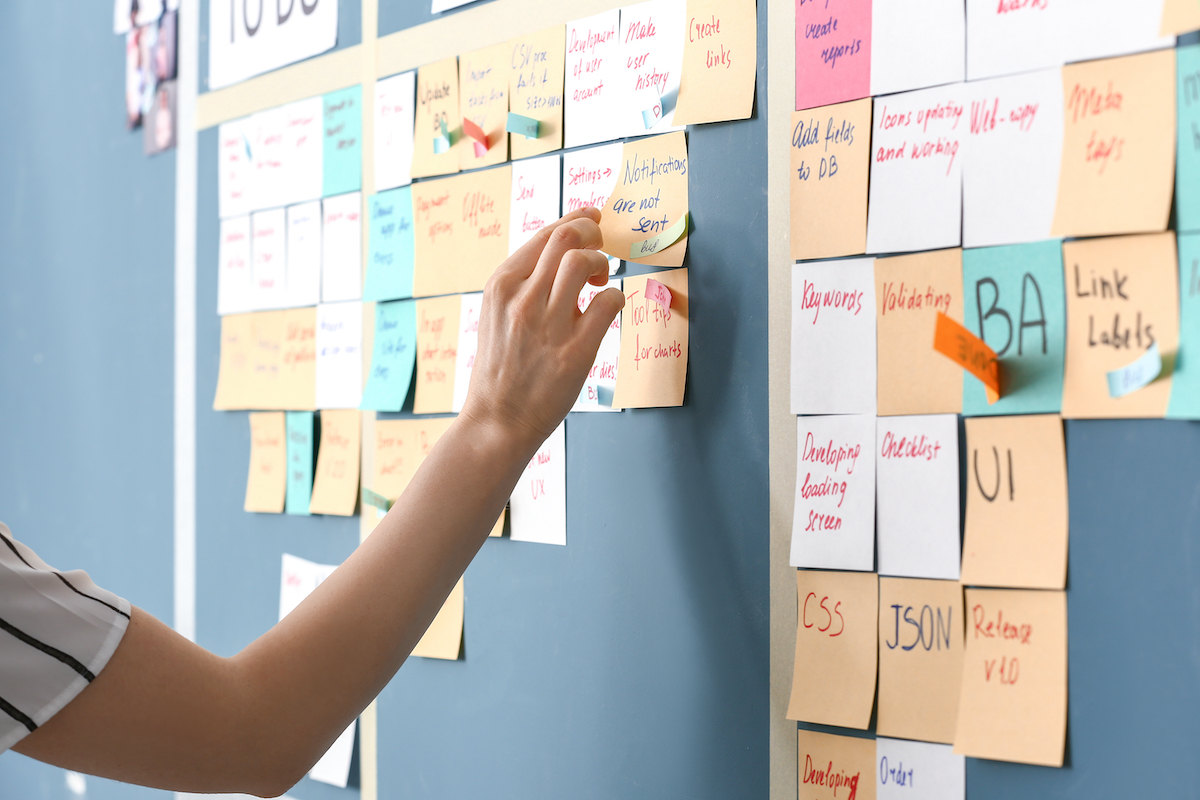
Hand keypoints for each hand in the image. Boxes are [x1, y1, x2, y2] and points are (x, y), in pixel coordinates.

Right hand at [461, 208, 623, 452]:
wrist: (496, 421)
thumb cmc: (500, 371)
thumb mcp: (496, 316)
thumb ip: (522, 286)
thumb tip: (558, 257)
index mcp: (501, 286)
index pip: (544, 234)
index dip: (575, 219)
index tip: (592, 219)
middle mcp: (522, 299)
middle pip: (567, 237)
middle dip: (592, 232)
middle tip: (601, 247)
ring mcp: (548, 324)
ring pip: (585, 263)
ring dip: (602, 264)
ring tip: (599, 281)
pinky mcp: (575, 351)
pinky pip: (608, 302)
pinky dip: (616, 298)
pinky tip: (609, 308)